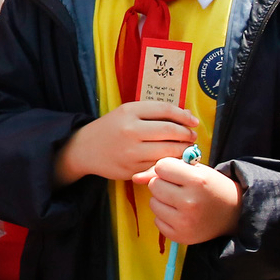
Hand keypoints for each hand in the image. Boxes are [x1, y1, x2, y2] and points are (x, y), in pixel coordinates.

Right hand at [57, 101, 197, 182]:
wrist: (85, 149)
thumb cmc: (111, 128)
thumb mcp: (127, 112)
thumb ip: (154, 113)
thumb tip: (187, 117)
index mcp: (129, 112)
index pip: (165, 110)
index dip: (184, 116)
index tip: (194, 121)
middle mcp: (130, 131)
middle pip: (170, 131)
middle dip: (186, 135)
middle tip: (192, 137)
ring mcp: (131, 152)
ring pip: (167, 151)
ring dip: (182, 150)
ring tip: (185, 148)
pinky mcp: (132, 169)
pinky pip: (158, 166)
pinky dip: (169, 163)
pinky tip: (172, 159)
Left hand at [142, 156, 239, 243]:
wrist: (233, 214)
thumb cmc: (211, 187)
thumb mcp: (195, 170)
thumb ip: (164, 168)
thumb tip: (135, 177)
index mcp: (197, 181)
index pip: (162, 166)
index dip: (168, 169)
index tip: (180, 174)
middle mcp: (189, 202)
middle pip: (154, 185)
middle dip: (164, 184)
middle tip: (180, 189)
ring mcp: (184, 222)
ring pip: (153, 203)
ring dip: (163, 201)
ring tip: (181, 202)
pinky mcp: (180, 236)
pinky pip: (157, 220)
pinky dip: (165, 217)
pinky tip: (181, 215)